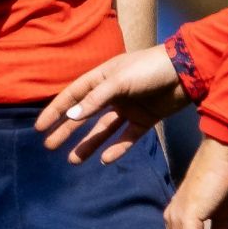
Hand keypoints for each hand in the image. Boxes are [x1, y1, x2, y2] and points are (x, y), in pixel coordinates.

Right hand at [37, 44, 187, 163]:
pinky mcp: (144, 120)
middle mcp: (111, 94)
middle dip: (66, 131)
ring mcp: (127, 108)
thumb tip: (71, 117)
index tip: (40, 127)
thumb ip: (95, 100)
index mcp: (101, 79)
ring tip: (73, 160)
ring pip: (102, 129)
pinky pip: (126, 137)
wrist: (187, 72)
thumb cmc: (149, 68)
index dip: (55, 111)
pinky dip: (116, 148)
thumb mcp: (119, 81)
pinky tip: (105, 159)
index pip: (72, 96)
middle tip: (50, 146)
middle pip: (84, 115)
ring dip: (88, 144)